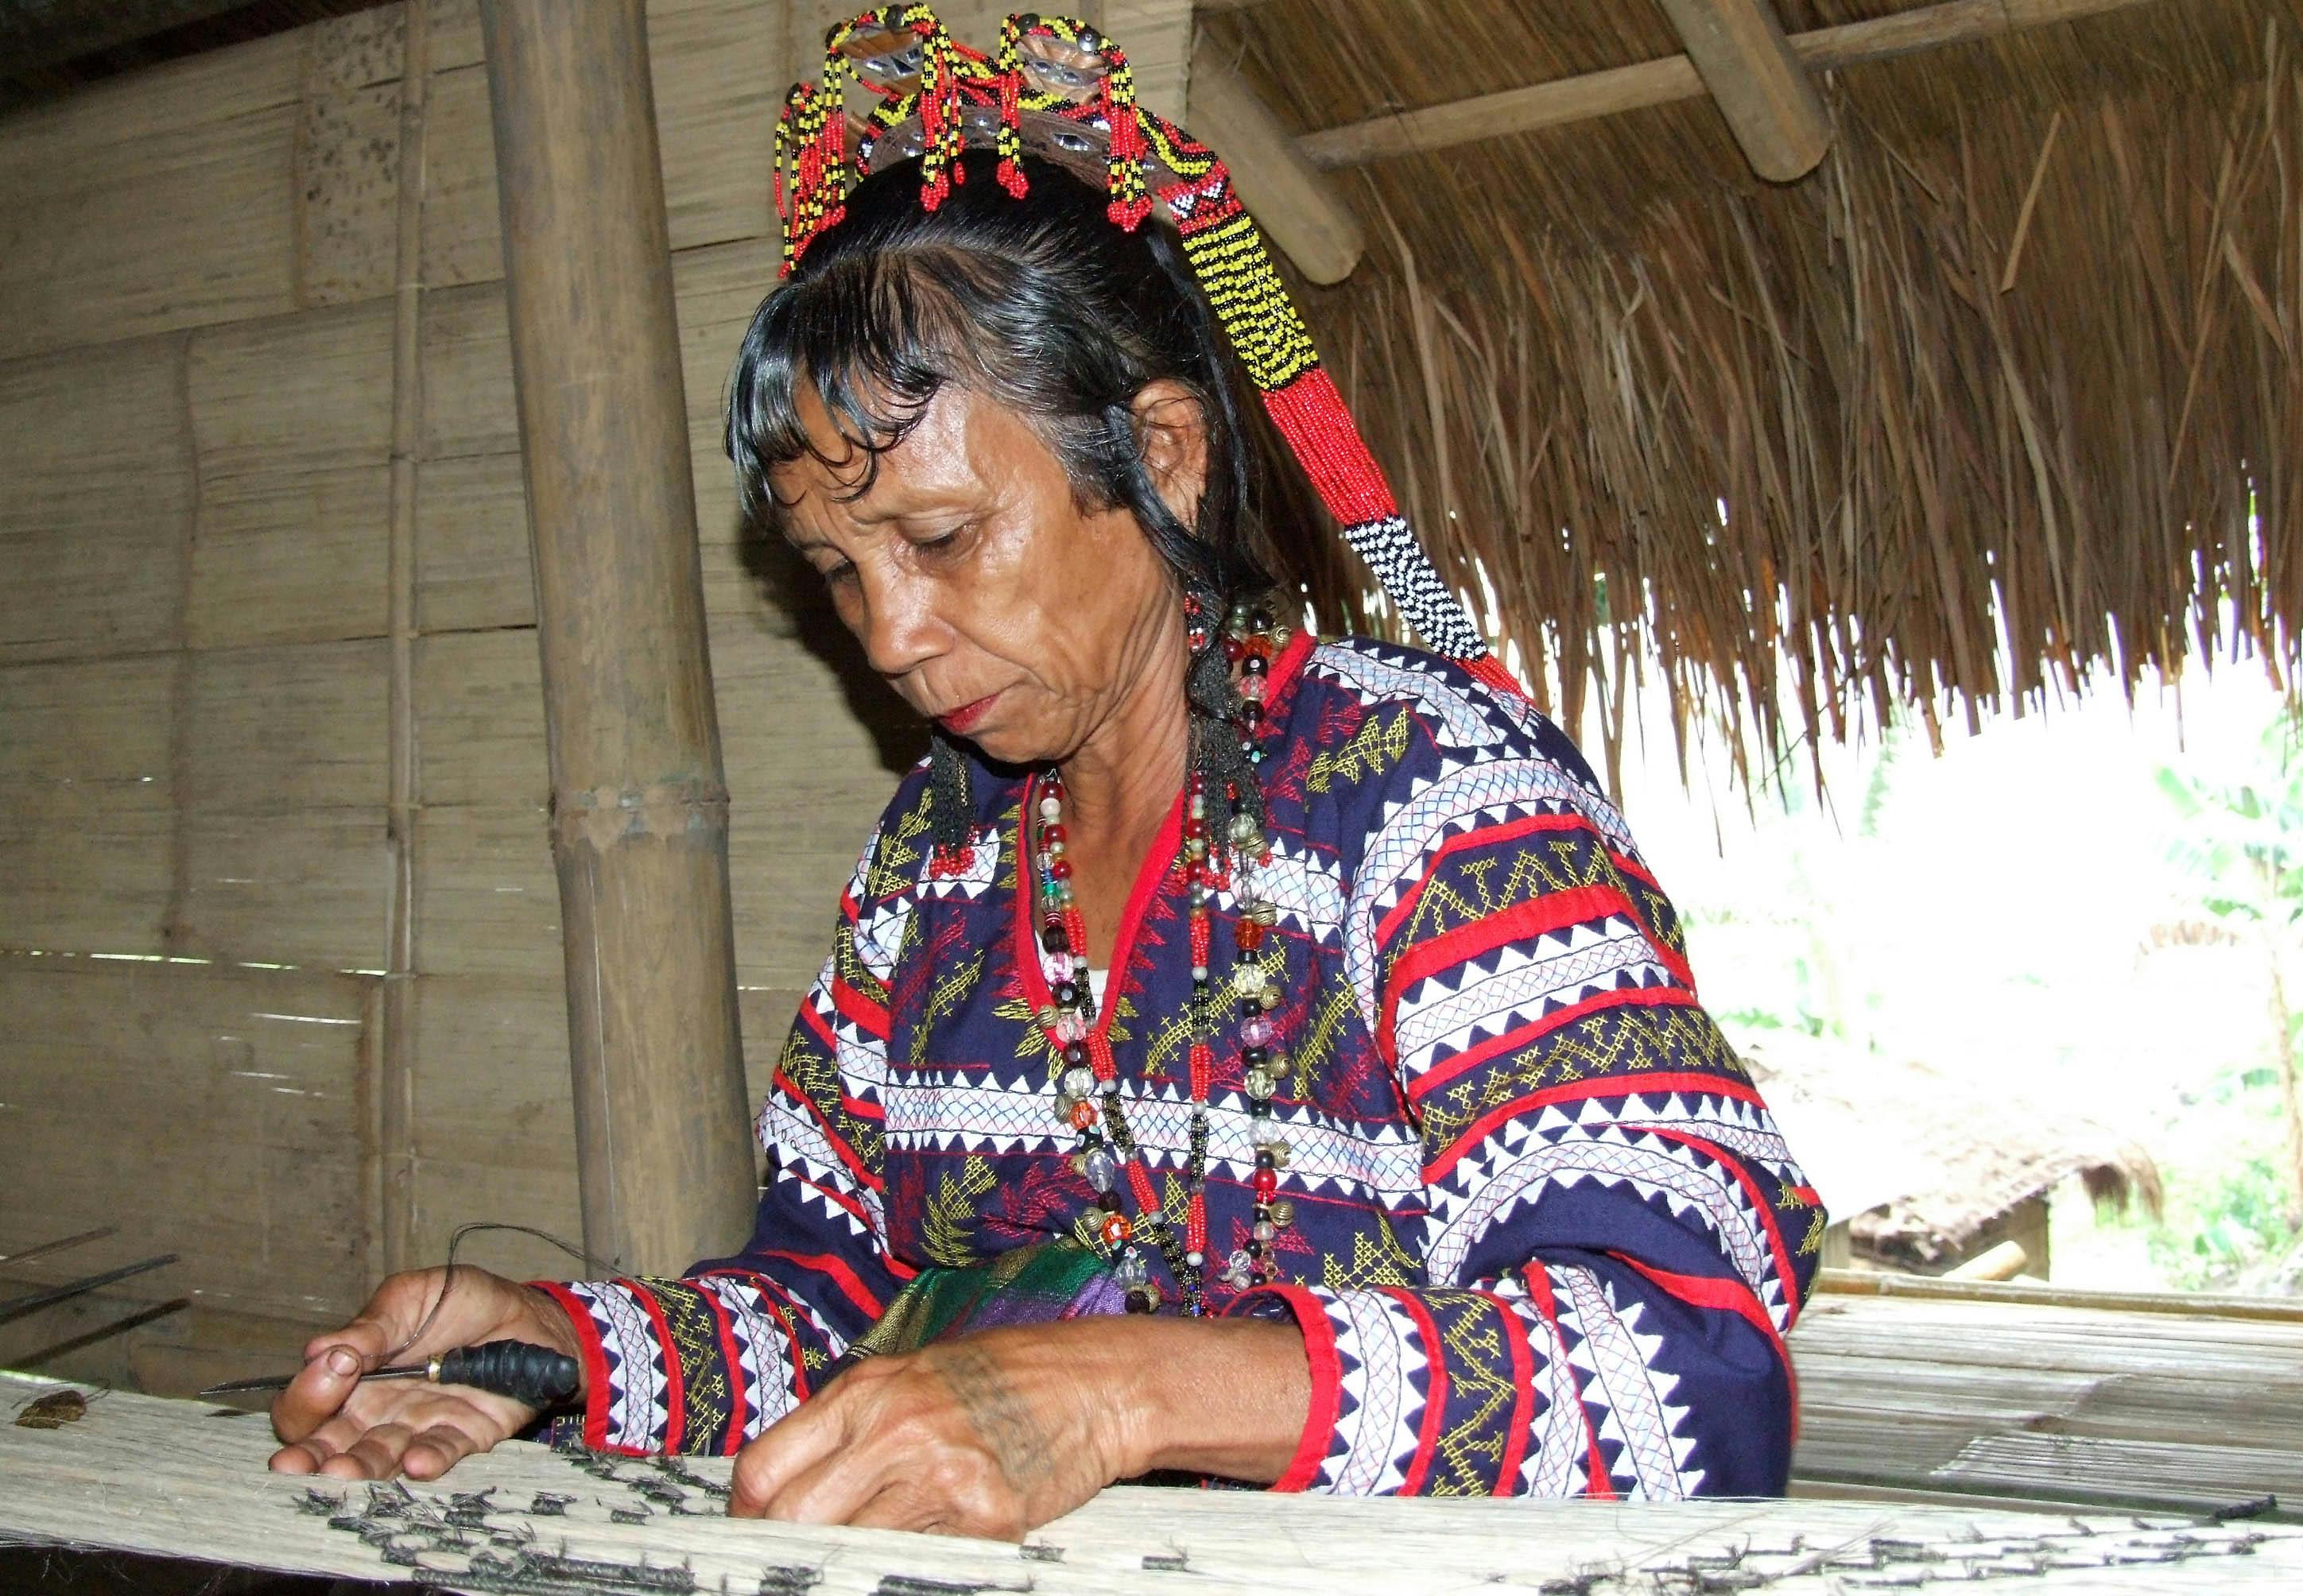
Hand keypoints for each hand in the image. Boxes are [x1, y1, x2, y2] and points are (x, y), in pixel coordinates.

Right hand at [267, 1266, 582, 1483]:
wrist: (525, 1313)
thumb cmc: (459, 1303)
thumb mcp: (411, 1298)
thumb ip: (370, 1327)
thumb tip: (320, 1351)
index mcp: (353, 1377)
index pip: (308, 1402)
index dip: (306, 1394)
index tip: (332, 1367)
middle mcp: (377, 1411)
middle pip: (331, 1443)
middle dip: (309, 1455)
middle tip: (293, 1463)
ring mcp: (419, 1427)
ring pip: (379, 1458)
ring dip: (360, 1467)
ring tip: (343, 1471)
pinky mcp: (464, 1436)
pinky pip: (442, 1453)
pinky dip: (428, 1460)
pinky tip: (415, 1462)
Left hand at [729, 1323, 1129, 1538]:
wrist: (1098, 1384)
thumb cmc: (1007, 1377)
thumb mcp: (914, 1376)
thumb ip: (852, 1425)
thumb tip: (789, 1488)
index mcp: (867, 1391)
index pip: (764, 1468)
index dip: (748, 1513)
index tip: (756, 1531)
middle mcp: (893, 1431)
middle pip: (795, 1520)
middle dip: (790, 1549)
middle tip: (801, 1561)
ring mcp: (938, 1479)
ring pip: (852, 1551)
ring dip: (852, 1563)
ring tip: (866, 1556)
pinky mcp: (983, 1522)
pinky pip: (918, 1564)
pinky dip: (913, 1566)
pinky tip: (930, 1549)